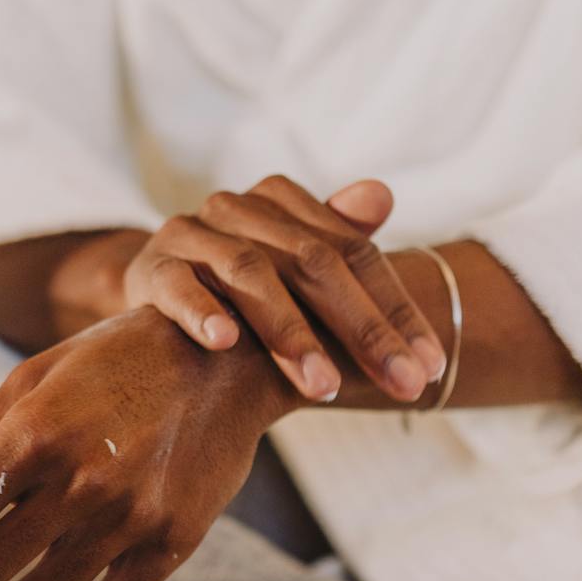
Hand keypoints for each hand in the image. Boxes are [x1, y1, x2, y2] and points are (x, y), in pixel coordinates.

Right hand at [122, 176, 444, 402]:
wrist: (153, 287)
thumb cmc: (242, 287)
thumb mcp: (294, 268)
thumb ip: (341, 240)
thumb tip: (382, 194)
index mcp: (284, 202)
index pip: (354, 252)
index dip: (396, 310)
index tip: (429, 368)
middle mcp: (239, 208)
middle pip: (312, 262)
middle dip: (363, 328)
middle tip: (400, 385)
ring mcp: (191, 234)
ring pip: (249, 274)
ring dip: (289, 331)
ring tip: (324, 386)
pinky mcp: (151, 267)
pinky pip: (177, 285)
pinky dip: (201, 311)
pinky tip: (226, 343)